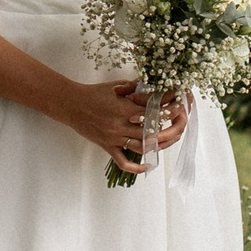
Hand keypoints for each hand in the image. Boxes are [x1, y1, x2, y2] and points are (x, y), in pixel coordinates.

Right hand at [56, 78, 177, 167]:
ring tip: (169, 143)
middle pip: (150, 132)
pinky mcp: (107, 147)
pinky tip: (148, 166)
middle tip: (179, 127)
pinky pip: (123, 161)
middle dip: (167, 130)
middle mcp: (121, 125)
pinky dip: (136, 167)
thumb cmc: (94, 93)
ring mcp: (114, 138)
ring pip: (141, 146)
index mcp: (124, 108)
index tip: (178, 108)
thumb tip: (152, 83)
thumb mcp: (115, 86)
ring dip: (157, 146)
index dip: (166, 110)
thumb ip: (134, 87)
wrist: (72, 104)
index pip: (151, 112)